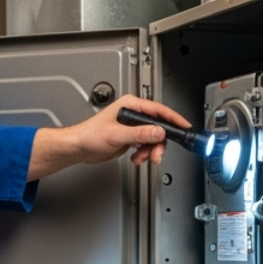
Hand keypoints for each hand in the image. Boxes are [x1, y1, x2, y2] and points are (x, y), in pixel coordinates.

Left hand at [27, 95, 195, 179]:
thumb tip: (158, 132)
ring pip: (153, 138)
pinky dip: (144, 153)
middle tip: (156, 155)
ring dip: (150, 151)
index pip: (158, 110)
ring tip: (142, 158)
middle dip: (158, 143)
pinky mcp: (130, 136)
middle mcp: (132, 113)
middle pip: (158, 127)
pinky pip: (145, 144)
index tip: (184, 126)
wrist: (78, 148)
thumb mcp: (117, 135)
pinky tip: (136, 158)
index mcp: (130, 105)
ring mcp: (132, 125)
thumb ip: (140, 134)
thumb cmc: (89, 135)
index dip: (173, 119)